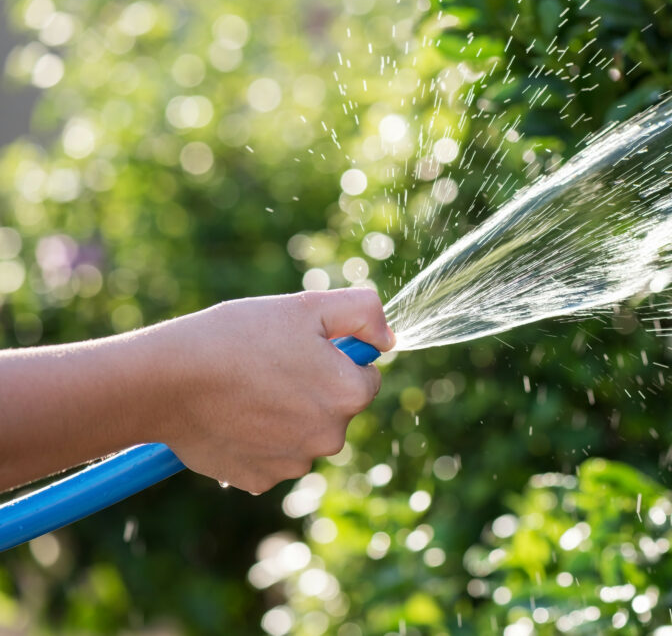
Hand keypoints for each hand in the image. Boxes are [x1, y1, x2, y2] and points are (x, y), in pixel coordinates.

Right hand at [148, 289, 394, 493]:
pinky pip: (271, 457)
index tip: (302, 349)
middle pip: (336, 409)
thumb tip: (388, 339)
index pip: (365, 377)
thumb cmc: (237, 337)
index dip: (335, 359)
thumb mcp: (307, 307)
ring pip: (304, 435)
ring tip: (246, 391)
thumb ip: (364, 312)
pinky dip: (256, 441)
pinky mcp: (260, 481)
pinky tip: (231, 418)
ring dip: (285, 417)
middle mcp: (330, 437)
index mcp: (349, 394)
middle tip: (269, 367)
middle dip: (313, 390)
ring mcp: (294, 464)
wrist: (166, 381)